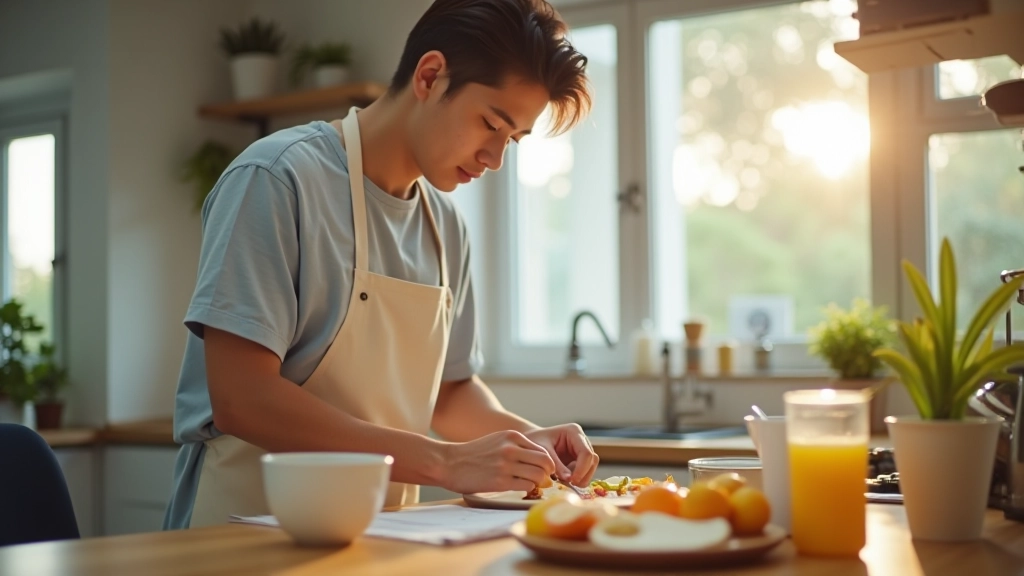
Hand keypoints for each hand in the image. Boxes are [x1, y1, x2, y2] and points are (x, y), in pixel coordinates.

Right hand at [441, 430, 555, 493]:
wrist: (450, 462)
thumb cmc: (474, 454)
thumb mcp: (497, 440)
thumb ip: (517, 446)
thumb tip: (540, 459)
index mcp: (512, 437)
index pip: (543, 450)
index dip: (547, 463)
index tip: (544, 470)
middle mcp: (511, 449)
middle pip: (546, 462)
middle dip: (547, 473)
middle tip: (543, 480)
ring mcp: (506, 465)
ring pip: (539, 475)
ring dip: (538, 482)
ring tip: (531, 484)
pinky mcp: (500, 481)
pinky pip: (527, 486)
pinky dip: (528, 488)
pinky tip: (519, 487)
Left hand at [524, 423, 598, 486]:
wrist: (527, 443)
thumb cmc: (533, 442)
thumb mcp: (542, 452)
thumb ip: (556, 464)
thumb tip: (569, 479)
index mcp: (574, 431)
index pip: (586, 452)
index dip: (582, 469)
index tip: (572, 481)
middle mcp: (581, 440)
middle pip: (592, 460)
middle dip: (583, 474)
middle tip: (570, 484)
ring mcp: (581, 450)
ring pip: (590, 467)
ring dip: (582, 478)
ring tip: (566, 483)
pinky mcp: (578, 460)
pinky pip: (584, 472)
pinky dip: (577, 479)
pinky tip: (565, 481)